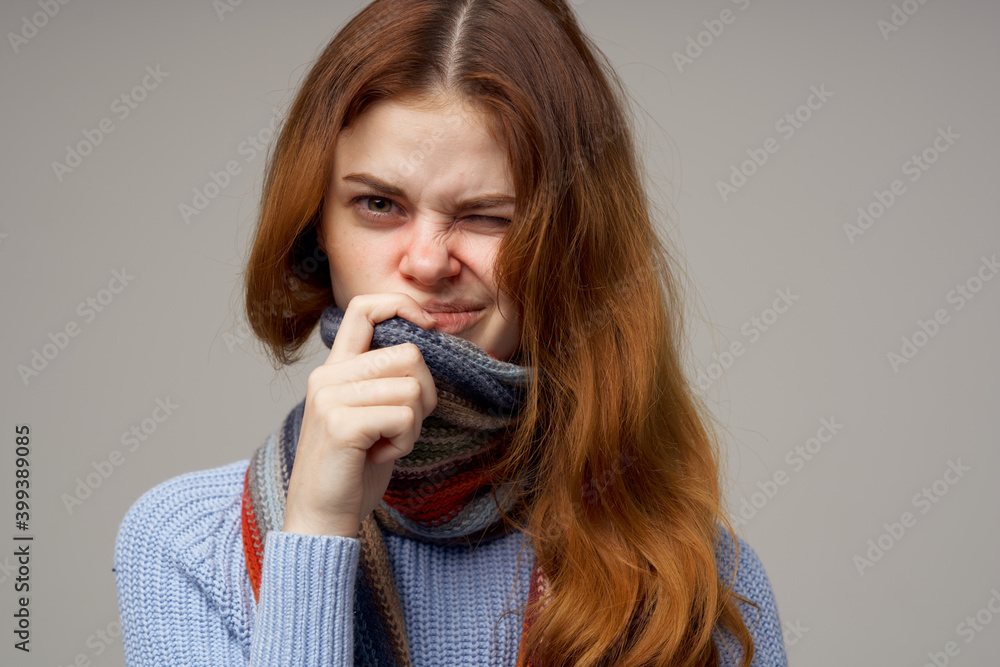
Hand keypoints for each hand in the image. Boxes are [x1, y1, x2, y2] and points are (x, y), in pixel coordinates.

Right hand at [281, 293, 439, 537]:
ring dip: (413, 423)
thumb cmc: (353, 470)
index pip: (363, 309)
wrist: (321, 518)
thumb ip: (386, 381)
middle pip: (408, 354)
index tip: (428, 327)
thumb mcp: (370, 415)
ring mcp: (331, 399)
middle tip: (402, 426)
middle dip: (424, 393)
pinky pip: (404, 417)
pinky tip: (380, 456)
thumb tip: (426, 347)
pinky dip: (404, 441)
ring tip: (386, 444)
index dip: (401, 306)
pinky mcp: (341, 424)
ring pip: (411, 387)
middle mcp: (328, 377)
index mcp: (334, 369)